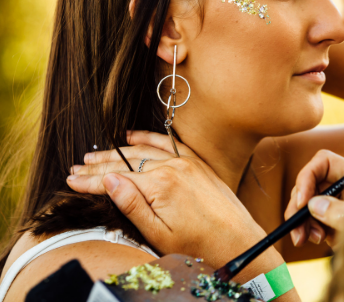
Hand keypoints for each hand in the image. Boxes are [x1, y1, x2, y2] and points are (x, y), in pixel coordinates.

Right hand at [66, 132, 268, 268]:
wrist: (237, 238)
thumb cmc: (198, 243)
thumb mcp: (159, 234)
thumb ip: (132, 204)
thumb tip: (109, 181)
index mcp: (160, 185)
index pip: (116, 177)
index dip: (91, 180)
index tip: (72, 179)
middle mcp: (172, 166)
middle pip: (127, 161)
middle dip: (100, 164)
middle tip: (78, 166)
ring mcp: (185, 161)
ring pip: (143, 150)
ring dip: (118, 151)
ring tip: (97, 153)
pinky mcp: (195, 161)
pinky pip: (168, 142)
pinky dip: (148, 137)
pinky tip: (132, 135)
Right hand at [284, 150, 343, 249]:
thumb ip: (341, 212)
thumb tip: (313, 206)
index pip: (323, 162)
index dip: (308, 176)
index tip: (303, 201)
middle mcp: (343, 186)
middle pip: (309, 183)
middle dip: (299, 204)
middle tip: (295, 227)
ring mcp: (337, 203)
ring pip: (306, 203)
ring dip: (301, 220)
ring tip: (305, 239)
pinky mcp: (332, 221)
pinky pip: (311, 219)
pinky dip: (307, 229)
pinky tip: (316, 240)